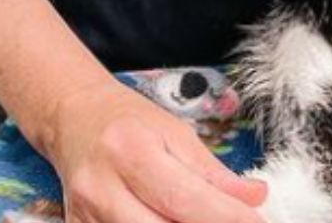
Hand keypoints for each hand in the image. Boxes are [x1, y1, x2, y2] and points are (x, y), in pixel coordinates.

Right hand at [48, 78, 269, 222]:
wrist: (74, 119)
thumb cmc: (127, 121)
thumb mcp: (174, 131)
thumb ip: (212, 171)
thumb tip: (254, 197)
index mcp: (130, 149)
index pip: (185, 199)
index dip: (227, 218)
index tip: (258, 222)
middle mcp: (103, 187)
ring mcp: (86, 217)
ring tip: (203, 222)